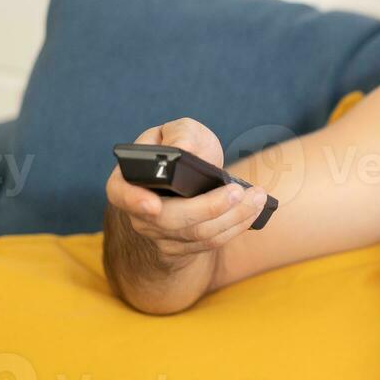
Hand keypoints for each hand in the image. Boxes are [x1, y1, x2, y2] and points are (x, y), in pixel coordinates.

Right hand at [104, 117, 267, 259]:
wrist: (190, 177)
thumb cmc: (182, 148)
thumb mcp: (178, 132)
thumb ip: (180, 134)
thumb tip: (186, 149)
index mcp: (128, 181)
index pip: (121, 195)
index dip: (135, 202)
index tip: (154, 206)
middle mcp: (140, 213)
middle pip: (171, 220)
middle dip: (209, 208)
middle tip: (237, 191)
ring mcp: (160, 235)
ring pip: (197, 234)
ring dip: (233, 217)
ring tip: (257, 197)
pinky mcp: (183, 247)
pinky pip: (210, 243)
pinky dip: (236, 227)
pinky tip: (253, 211)